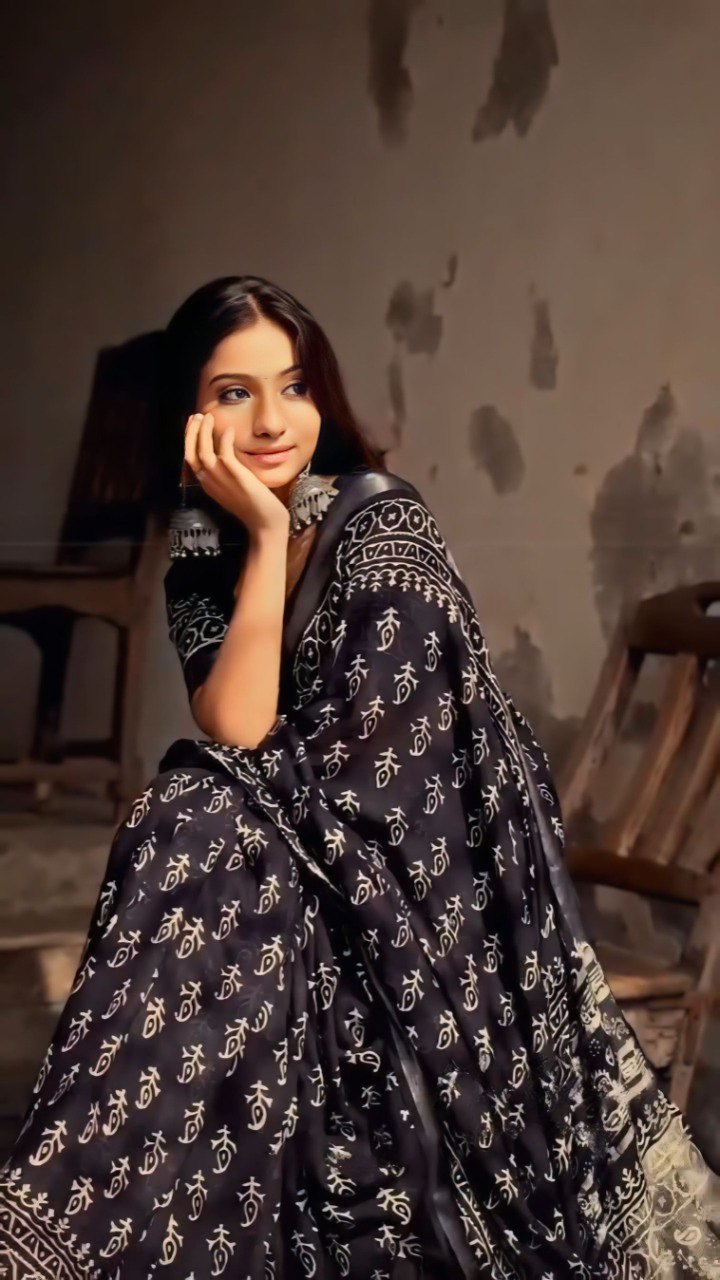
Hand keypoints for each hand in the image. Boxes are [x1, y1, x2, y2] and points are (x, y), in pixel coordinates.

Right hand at [184, 413, 289, 537]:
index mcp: (207, 484)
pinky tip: (229, 430)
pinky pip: (225, 453)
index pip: (190, 458)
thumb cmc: (253, 506)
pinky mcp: (236, 476)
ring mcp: (221, 480)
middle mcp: (209, 482)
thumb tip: (224, 454)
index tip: (193, 424)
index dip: (189, 439)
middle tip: (197, 415)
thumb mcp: (232, 487)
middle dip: (191, 432)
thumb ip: (224, 473)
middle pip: (191, 453)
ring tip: (208, 417)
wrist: (265, 523)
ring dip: (204, 432)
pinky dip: (224, 439)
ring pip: (204, 451)